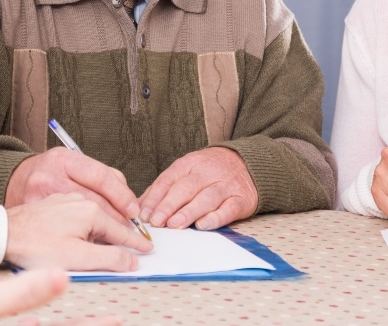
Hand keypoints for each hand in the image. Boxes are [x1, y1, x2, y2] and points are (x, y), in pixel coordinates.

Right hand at [6, 147, 139, 224]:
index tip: (134, 211)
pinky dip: (87, 237)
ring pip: (84, 218)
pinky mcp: (36, 219)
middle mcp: (50, 176)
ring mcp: (40, 198)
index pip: (102, 177)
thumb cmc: (46, 177)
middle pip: (96, 200)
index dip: (122, 196)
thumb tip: (127, 198)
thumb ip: (98, 176)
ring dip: (105, 229)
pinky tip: (94, 241)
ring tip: (117, 236)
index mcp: (63, 160)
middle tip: (131, 229)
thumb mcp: (70, 164)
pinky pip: (70, 231)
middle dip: (117, 217)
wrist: (11, 187)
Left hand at [6, 193, 152, 270]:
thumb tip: (131, 260)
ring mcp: (68, 198)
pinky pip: (84, 206)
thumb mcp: (77, 258)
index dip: (136, 242)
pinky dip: (94, 216)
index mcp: (91, 210)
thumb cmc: (36, 245)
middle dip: (127, 227)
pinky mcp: (57, 202)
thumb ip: (109, 258)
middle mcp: (82, 199)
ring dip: (111, 220)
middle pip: (113, 215)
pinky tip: (91, 227)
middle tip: (138, 241)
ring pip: (99, 208)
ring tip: (119, 233)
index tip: (147, 248)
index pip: (121, 229)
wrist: (4, 233)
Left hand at [137, 147, 256, 230]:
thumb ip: (163, 189)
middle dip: (168, 205)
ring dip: (188, 212)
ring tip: (174, 225)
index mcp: (190, 163)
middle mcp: (207, 172)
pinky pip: (228, 208)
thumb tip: (139, 207)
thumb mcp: (186, 172)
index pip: (169, 179)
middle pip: (185, 188)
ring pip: (206, 198)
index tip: (144, 214)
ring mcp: (225, 185)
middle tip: (156, 221)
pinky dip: (216, 217)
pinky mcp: (241, 199)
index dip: (155, 197)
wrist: (248, 163)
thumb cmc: (209, 172)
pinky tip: (203, 225)